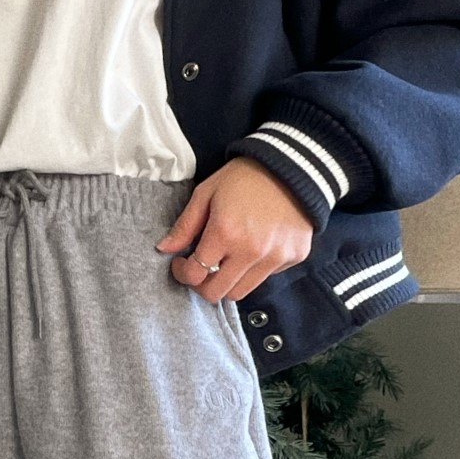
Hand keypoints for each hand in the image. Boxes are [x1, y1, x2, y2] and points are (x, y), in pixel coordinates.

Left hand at [157, 156, 314, 303]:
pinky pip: (266, 277)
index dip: (182, 273)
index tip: (182, 264)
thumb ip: (185, 225)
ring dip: (228, 281)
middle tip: (201, 269)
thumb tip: (164, 249)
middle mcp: (250, 251)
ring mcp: (274, 257)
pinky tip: (255, 248)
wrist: (295, 164)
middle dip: (203, 285)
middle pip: (217, 293)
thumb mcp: (208, 192)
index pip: (195, 275)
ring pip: (241, 292)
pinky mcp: (294, 257)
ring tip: (227, 261)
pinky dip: (255, 270)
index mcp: (225, 232)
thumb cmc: (246, 176)